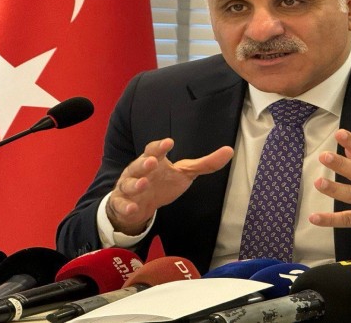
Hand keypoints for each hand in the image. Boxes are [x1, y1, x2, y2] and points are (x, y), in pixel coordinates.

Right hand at [106, 138, 233, 234]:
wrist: (139, 205)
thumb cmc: (162, 183)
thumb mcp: (184, 174)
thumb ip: (205, 164)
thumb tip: (230, 151)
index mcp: (154, 161)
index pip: (154, 150)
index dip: (160, 146)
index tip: (169, 142)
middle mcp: (138, 171)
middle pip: (138, 164)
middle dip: (144, 163)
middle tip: (152, 161)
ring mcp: (128, 187)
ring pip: (128, 184)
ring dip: (135, 184)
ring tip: (143, 184)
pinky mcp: (122, 203)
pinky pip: (121, 204)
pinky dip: (125, 206)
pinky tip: (132, 208)